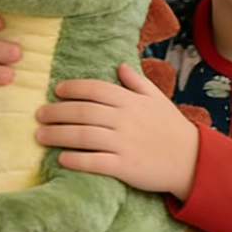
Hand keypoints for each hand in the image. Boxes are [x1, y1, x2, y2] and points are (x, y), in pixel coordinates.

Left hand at [35, 63, 199, 200]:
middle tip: (39, 114)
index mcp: (131, 100)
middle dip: (57, 112)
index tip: (56, 91)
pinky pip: (95, 162)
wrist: (191, 160)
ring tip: (40, 136)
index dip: (73, 88)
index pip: (95, 89)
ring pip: (83, 136)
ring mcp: (125, 143)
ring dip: (58, 135)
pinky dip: (76, 160)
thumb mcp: (157, 99)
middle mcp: (125, 119)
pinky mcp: (125, 167)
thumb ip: (137, 82)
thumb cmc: (172, 128)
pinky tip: (61, 159)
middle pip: (83, 112)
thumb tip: (120, 65)